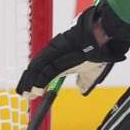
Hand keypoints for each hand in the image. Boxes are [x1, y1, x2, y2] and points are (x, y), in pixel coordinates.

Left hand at [15, 3, 129, 96]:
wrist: (105, 33)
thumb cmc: (100, 50)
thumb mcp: (92, 71)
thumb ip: (85, 80)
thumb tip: (82, 90)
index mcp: (61, 58)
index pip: (44, 71)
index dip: (36, 82)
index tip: (33, 94)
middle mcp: (55, 53)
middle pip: (37, 69)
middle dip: (28, 83)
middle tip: (24, 96)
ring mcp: (54, 50)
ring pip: (37, 67)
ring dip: (30, 82)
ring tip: (26, 95)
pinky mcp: (55, 48)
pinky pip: (43, 66)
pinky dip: (37, 79)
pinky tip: (35, 89)